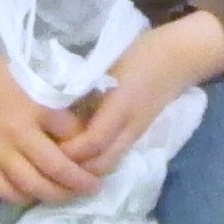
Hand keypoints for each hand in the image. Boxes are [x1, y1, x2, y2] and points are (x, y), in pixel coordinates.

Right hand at [0, 26, 100, 204]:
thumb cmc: (5, 77)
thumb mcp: (39, 86)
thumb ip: (60, 114)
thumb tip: (84, 139)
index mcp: (33, 110)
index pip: (70, 138)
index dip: (88, 152)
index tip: (102, 160)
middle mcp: (15, 134)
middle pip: (52, 169)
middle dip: (77, 183)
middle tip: (93, 187)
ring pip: (29, 185)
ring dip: (53, 195)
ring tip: (68, 194)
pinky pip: (3, 190)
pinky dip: (21, 197)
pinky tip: (35, 195)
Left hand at [62, 13, 223, 176]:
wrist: (179, 57)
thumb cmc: (140, 52)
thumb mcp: (106, 62)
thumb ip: (81, 82)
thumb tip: (48, 99)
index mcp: (121, 105)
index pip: (93, 141)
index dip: (69, 150)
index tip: (44, 145)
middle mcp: (130, 126)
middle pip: (101, 163)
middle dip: (74, 170)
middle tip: (47, 161)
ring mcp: (136, 133)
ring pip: (109, 164)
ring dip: (85, 169)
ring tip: (60, 160)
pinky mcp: (137, 134)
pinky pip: (115, 156)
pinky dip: (96, 161)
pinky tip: (79, 154)